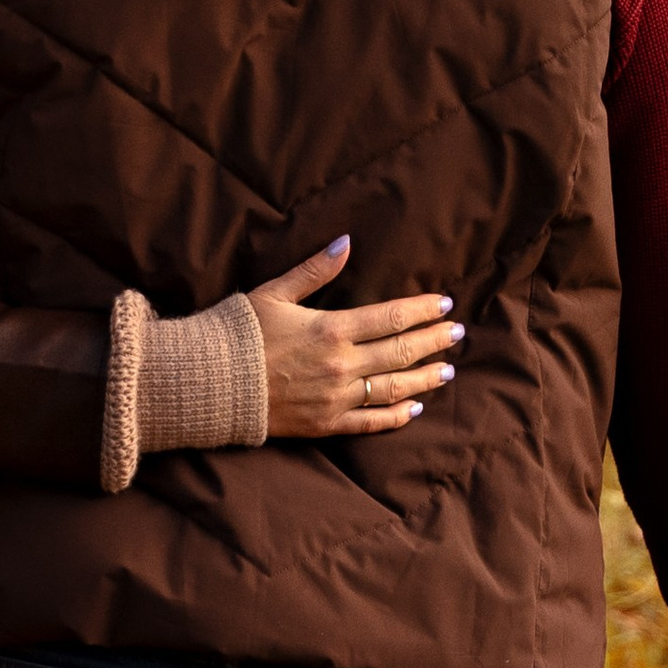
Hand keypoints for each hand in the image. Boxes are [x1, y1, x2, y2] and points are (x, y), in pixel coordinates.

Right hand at [246, 236, 463, 438]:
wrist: (210, 381)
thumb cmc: (240, 331)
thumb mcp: (274, 292)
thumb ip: (314, 270)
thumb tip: (346, 242)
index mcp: (331, 329)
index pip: (390, 318)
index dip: (421, 311)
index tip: (444, 305)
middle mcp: (341, 366)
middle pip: (400, 352)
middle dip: (433, 341)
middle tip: (458, 334)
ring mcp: (336, 398)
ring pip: (394, 389)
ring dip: (424, 378)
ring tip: (448, 370)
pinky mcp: (326, 424)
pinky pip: (371, 422)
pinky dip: (396, 416)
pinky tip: (414, 408)